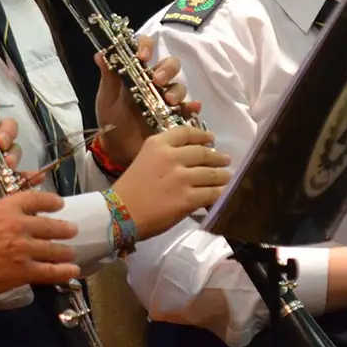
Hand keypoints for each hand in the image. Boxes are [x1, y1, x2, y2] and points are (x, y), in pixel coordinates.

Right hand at [0, 190, 81, 298]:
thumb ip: (2, 216)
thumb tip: (16, 220)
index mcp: (7, 207)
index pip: (37, 199)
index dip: (51, 201)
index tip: (59, 203)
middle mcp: (21, 224)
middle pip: (51, 226)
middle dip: (65, 228)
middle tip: (72, 230)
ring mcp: (25, 249)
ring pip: (54, 249)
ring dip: (65, 251)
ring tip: (71, 252)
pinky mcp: (24, 271)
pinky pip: (51, 271)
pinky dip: (64, 271)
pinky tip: (72, 270)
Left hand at [94, 34, 200, 166]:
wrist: (117, 149)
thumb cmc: (111, 119)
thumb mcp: (107, 97)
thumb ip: (108, 77)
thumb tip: (100, 54)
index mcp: (137, 72)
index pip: (146, 49)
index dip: (147, 47)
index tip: (142, 56)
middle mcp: (155, 82)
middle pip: (170, 65)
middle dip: (167, 69)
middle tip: (158, 80)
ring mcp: (166, 99)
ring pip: (179, 86)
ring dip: (176, 90)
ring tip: (169, 101)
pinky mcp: (175, 117)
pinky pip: (188, 109)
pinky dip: (192, 107)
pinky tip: (192, 108)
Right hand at [110, 126, 231, 238]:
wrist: (119, 214)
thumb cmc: (129, 189)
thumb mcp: (144, 159)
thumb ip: (164, 156)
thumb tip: (190, 160)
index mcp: (157, 144)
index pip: (186, 133)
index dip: (202, 135)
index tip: (211, 138)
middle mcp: (171, 157)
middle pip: (202, 153)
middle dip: (217, 157)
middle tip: (225, 160)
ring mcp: (181, 178)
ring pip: (211, 174)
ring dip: (222, 176)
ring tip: (227, 177)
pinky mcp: (187, 199)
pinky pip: (211, 194)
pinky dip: (219, 194)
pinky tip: (222, 194)